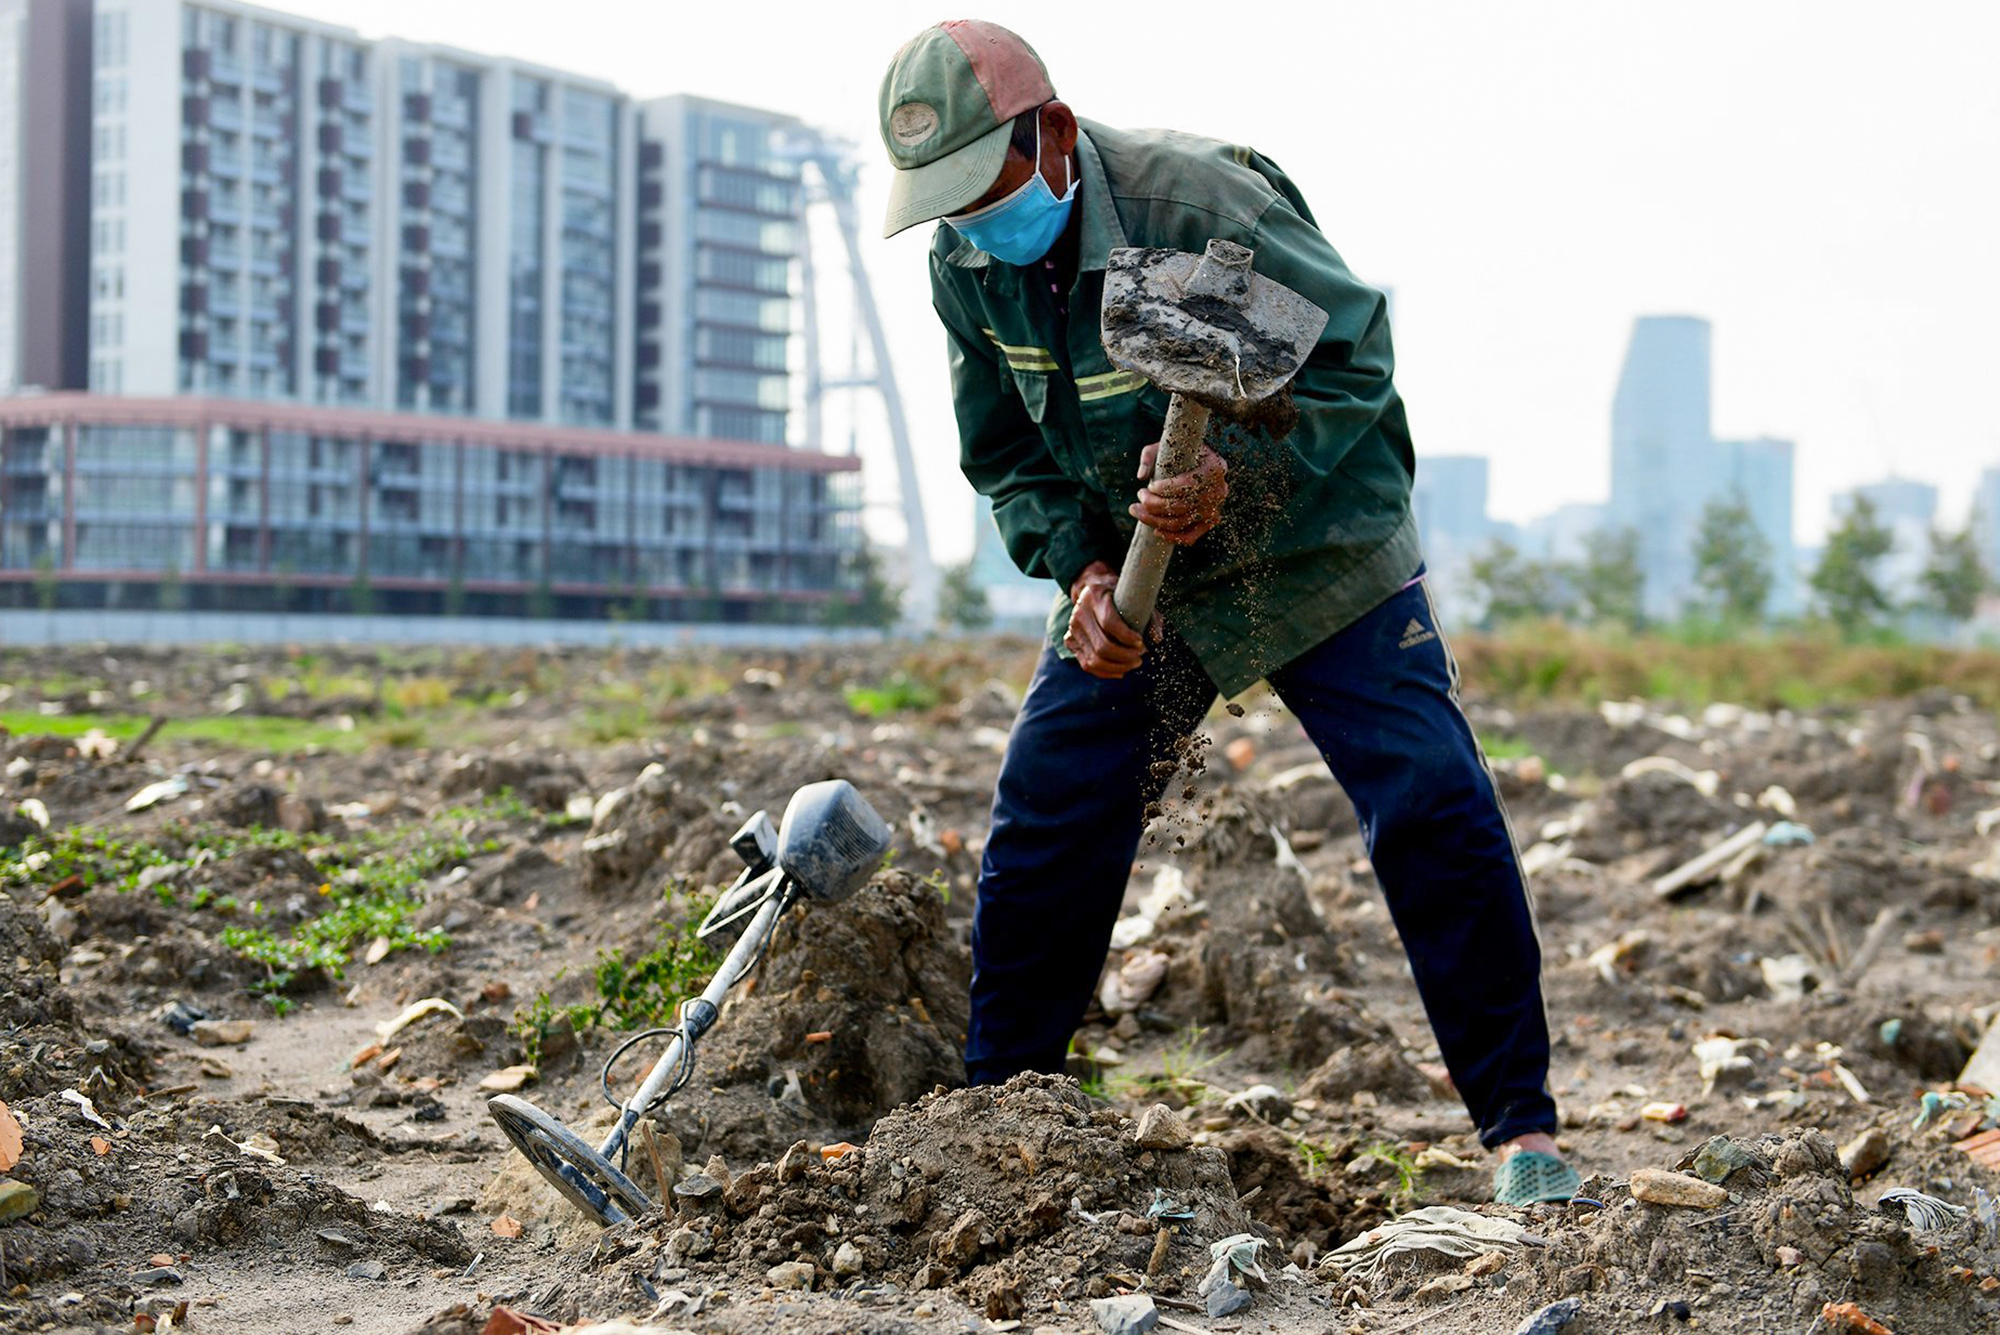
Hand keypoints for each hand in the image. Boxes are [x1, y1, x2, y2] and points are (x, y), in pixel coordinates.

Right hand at [1065, 560, 1160, 679]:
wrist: (1091, 588)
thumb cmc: (1119, 594)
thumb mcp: (1135, 598)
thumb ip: (1150, 617)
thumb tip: (1157, 638)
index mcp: (1095, 596)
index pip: (1110, 623)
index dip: (1128, 638)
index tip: (1142, 643)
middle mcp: (1079, 613)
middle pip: (1102, 646)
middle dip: (1125, 656)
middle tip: (1140, 657)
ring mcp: (1072, 629)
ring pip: (1094, 660)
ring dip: (1117, 667)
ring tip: (1134, 663)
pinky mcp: (1070, 641)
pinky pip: (1087, 665)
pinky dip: (1106, 672)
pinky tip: (1121, 671)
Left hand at [1129, 441, 1227, 545]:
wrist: (1198, 461)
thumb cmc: (1178, 452)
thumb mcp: (1164, 446)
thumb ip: (1150, 456)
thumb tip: (1141, 476)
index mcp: (1215, 468)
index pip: (1188, 485)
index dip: (1165, 489)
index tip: (1149, 486)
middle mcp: (1219, 490)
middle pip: (1180, 506)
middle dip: (1153, 504)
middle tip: (1139, 496)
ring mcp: (1214, 509)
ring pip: (1180, 522)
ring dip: (1153, 520)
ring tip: (1136, 510)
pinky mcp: (1208, 522)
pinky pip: (1190, 537)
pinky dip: (1172, 537)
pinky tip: (1155, 530)